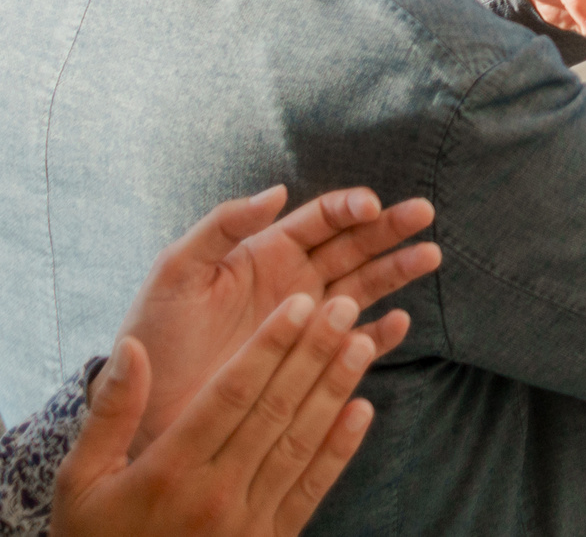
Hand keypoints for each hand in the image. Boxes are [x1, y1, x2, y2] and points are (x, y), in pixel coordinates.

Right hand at [52, 291, 390, 536]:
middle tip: (343, 305)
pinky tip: (362, 409)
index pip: (231, 394)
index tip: (299, 303)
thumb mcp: (81, 480)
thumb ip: (111, 413)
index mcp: (168, 470)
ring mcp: (245, 521)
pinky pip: (311, 490)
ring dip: (335, 390)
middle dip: (312, 353)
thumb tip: (132, 347)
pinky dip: (340, 449)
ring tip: (362, 343)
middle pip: (274, 410)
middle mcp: (213, 493)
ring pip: (300, 443)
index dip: (269, 346)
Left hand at [117, 187, 437, 447]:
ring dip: (398, 271)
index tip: (370, 206)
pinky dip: (380, 336)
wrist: (143, 406)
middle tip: (424, 213)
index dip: (348, 207)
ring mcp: (307, 323)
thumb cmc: (153, 335)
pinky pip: (355, 345)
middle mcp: (295, 282)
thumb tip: (277, 191)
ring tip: (430, 256)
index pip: (320, 219)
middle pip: (355, 246)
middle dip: (390, 229)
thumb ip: (222, 227)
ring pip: (366, 287)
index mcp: (266, 253)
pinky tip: (400, 323)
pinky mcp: (311, 364)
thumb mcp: (175, 272)